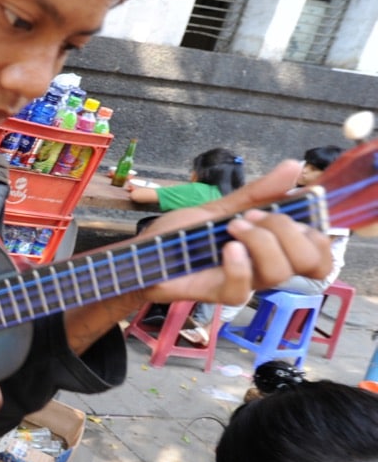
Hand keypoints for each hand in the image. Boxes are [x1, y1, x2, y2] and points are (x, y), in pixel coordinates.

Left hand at [140, 160, 331, 305]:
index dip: (313, 231)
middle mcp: (265, 266)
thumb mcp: (219, 208)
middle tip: (250, 219)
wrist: (141, 255)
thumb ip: (257, 193)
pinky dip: (238, 265)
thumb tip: (295, 166)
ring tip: (231, 230)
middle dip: (287, 231)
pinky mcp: (220, 295)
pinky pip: (244, 288)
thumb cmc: (180, 236)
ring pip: (280, 273)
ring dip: (260, 243)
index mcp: (272, 246)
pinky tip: (225, 249)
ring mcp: (245, 282)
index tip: (276, 210)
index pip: (320, 250)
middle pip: (311, 262)